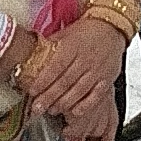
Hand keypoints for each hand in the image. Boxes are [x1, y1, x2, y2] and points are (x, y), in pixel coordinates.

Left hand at [17, 19, 121, 135]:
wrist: (111, 28)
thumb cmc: (86, 31)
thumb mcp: (65, 33)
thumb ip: (50, 46)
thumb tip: (29, 54)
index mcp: (72, 46)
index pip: (55, 67)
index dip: (43, 81)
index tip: (32, 92)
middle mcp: (85, 59)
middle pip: (65, 82)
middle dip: (49, 97)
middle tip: (37, 108)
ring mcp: (97, 70)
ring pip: (79, 90)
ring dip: (64, 103)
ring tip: (52, 111)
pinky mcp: (107, 79)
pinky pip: (96, 95)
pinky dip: (85, 105)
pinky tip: (75, 113)